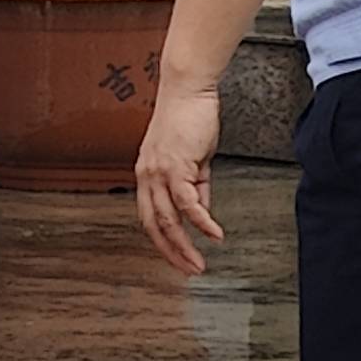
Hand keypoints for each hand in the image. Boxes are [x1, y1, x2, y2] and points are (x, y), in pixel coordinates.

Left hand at [131, 87, 222, 274]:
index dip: (162, 240)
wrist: (188, 89)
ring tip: (198, 263)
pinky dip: (202, 222)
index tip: (177, 257)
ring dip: (184, 245)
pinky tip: (214, 234)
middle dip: (170, 252)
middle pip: (153, 225)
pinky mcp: (176, 166)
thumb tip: (202, 212)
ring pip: (168, 219)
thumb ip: (196, 186)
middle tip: (187, 271)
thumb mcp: (193, 159)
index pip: (149, 216)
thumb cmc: (189, 117)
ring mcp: (158, 172)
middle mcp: (147, 176)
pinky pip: (188, 203)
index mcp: (147, 175)